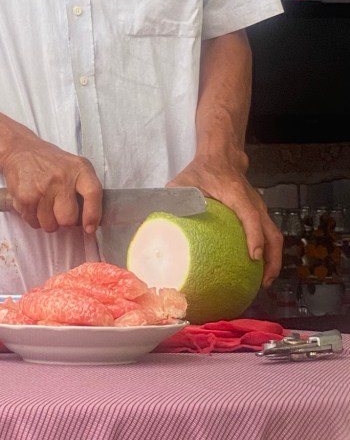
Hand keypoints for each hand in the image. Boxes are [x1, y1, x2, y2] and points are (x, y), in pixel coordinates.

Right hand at [0, 136, 102, 234]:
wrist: (19, 149)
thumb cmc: (48, 161)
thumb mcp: (73, 165)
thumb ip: (85, 188)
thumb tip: (90, 221)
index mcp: (79, 168)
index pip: (93, 193)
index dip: (93, 214)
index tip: (89, 228)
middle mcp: (62, 177)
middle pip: (69, 219)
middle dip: (63, 220)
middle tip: (58, 208)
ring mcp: (43, 188)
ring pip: (50, 226)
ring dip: (47, 221)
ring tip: (44, 203)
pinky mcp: (26, 197)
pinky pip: (34, 223)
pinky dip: (33, 218)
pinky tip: (33, 202)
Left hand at [167, 156, 282, 286]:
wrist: (221, 157)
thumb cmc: (204, 170)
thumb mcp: (185, 181)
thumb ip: (176, 198)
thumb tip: (166, 221)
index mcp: (237, 194)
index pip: (251, 216)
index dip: (254, 237)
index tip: (253, 257)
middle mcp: (253, 202)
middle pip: (271, 232)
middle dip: (272, 258)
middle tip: (263, 282)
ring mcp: (259, 207)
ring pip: (273, 235)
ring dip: (273, 259)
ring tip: (263, 282)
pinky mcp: (259, 213)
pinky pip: (268, 234)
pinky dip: (268, 252)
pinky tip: (256, 268)